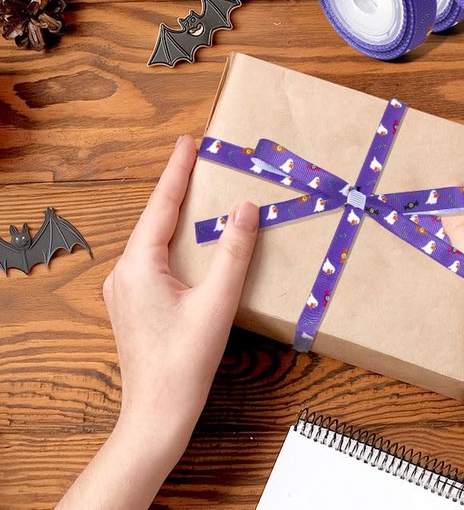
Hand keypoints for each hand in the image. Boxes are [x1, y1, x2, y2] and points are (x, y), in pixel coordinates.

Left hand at [103, 135, 258, 456]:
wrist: (157, 415)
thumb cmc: (185, 362)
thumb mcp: (217, 303)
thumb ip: (234, 252)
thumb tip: (245, 208)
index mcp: (139, 266)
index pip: (161, 205)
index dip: (177, 171)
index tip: (189, 141)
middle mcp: (124, 273)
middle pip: (155, 218)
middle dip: (177, 187)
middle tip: (197, 157)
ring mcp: (125, 290)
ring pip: (154, 239)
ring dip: (176, 214)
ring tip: (196, 189)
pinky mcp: (134, 304)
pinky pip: (154, 258)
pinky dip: (174, 239)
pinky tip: (189, 239)